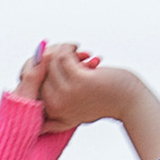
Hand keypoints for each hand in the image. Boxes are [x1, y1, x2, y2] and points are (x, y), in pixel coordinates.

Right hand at [18, 42, 159, 159]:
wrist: (128, 101)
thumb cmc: (102, 99)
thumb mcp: (73, 103)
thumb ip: (53, 91)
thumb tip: (37, 60)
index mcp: (51, 113)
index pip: (31, 83)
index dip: (37, 66)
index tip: (50, 58)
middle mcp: (55, 106)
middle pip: (38, 71)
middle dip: (49, 55)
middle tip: (64, 51)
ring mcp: (67, 95)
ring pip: (49, 61)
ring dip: (60, 48)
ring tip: (72, 49)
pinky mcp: (79, 81)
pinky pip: (62, 55)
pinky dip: (68, 46)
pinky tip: (77, 47)